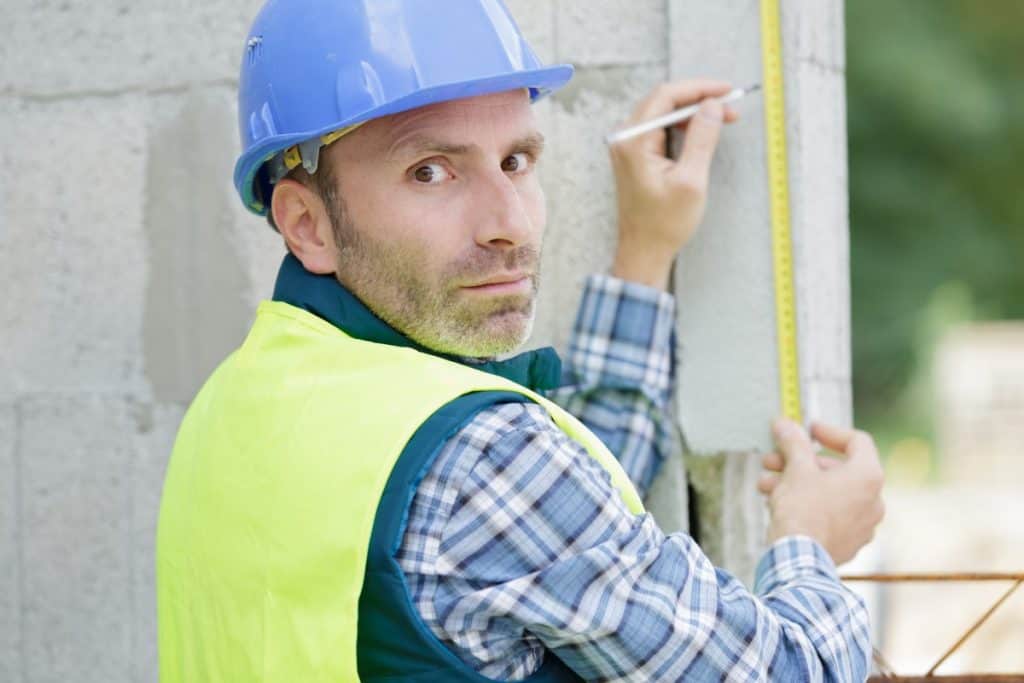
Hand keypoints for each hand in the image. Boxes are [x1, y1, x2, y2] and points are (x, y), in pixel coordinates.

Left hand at [609, 79, 739, 289]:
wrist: (643, 252)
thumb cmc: (664, 224)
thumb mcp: (691, 181)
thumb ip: (702, 139)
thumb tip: (712, 105)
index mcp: (634, 142)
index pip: (666, 96)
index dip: (699, 88)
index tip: (727, 91)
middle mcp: (625, 139)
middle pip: (663, 100)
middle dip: (699, 99)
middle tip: (730, 107)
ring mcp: (627, 146)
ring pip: (662, 113)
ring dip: (693, 112)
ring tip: (723, 119)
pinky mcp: (634, 155)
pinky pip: (659, 128)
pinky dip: (682, 126)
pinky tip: (702, 132)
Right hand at [758, 419, 885, 564]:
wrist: (798, 560)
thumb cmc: (803, 511)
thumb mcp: (796, 468)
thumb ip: (794, 443)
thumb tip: (785, 425)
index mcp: (868, 476)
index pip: (857, 441)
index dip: (830, 432)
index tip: (808, 430)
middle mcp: (874, 501)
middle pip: (837, 469)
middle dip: (801, 462)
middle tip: (774, 460)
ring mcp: (863, 525)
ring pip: (829, 493)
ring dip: (798, 483)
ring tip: (767, 484)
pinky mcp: (849, 543)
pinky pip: (829, 515)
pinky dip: (808, 505)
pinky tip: (779, 504)